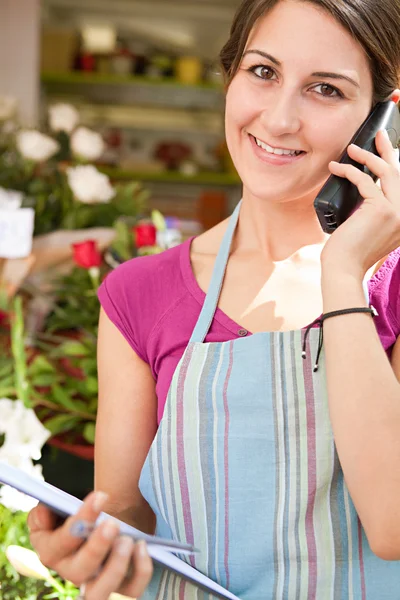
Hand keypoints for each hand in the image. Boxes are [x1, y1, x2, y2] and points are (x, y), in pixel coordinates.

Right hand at [28, 491, 152, 599]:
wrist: (100, 522)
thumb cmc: (79, 514)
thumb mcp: (58, 508)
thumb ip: (48, 509)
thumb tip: (45, 513)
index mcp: (52, 552)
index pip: (59, 544)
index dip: (79, 521)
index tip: (100, 497)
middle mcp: (72, 573)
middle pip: (79, 573)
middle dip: (96, 548)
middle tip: (112, 524)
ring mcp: (96, 584)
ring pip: (100, 593)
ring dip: (115, 567)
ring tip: (128, 540)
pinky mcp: (120, 589)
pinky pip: (130, 593)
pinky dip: (140, 572)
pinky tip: (142, 547)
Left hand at [321, 125, 399, 278]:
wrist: (344, 268)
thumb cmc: (349, 252)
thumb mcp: (368, 229)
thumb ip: (376, 212)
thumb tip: (365, 188)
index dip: (395, 165)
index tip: (387, 150)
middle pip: (399, 174)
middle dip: (388, 150)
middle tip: (379, 135)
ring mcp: (398, 212)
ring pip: (387, 173)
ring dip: (367, 157)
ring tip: (351, 149)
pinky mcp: (382, 210)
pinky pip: (366, 182)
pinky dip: (350, 172)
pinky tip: (337, 168)